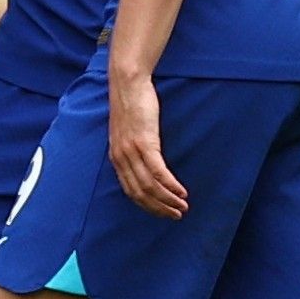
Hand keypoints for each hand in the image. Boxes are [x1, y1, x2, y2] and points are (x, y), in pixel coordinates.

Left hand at [108, 70, 187, 219]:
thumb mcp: (128, 132)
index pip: (130, 192)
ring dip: (168, 200)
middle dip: (159, 208)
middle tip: (176, 215)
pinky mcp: (145, 143)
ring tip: (183, 206)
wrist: (128, 83)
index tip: (162, 213)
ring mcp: (132, 152)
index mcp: (116, 158)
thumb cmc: (131, 105)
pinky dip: (171, 185)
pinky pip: (158, 172)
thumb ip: (134, 149)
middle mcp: (121, 159)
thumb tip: (146, 163)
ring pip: (150, 186)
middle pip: (140, 194)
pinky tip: (182, 191)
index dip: (148, 206)